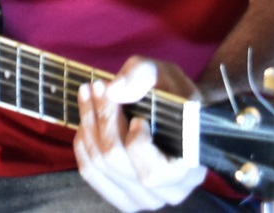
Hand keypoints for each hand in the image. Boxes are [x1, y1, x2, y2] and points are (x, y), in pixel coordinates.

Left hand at [75, 58, 207, 211]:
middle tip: (95, 86)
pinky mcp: (124, 197)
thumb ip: (142, 75)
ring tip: (88, 94)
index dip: (136, 141)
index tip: (136, 114)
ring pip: (99, 166)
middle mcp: (170, 191)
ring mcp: (146, 199)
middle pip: (116, 161)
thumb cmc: (171, 95)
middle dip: (101, 118)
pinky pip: (90, 172)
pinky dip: (83, 142)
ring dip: (88, 125)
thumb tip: (113, 91)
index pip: (153, 171)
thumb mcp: (163, 73)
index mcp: (190, 169)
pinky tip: (87, 120)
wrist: (175, 114)